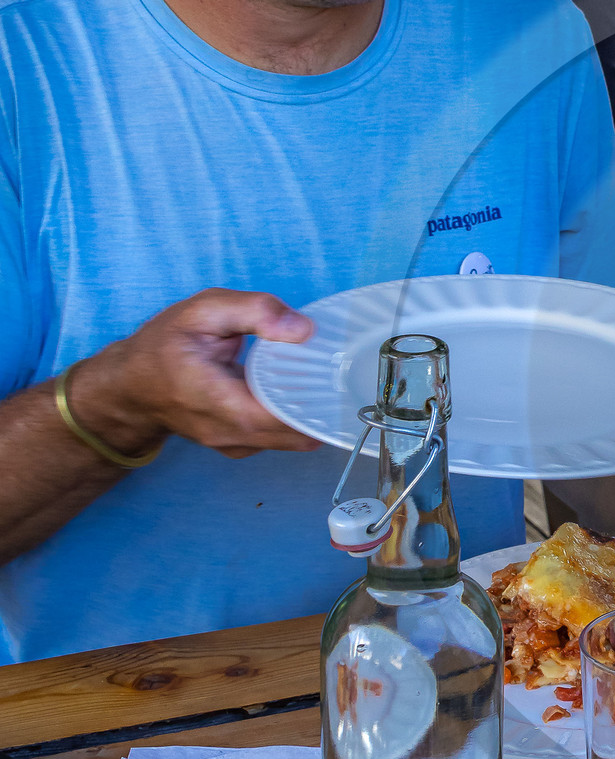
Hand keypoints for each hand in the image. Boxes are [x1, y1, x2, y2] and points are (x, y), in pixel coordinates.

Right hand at [70, 290, 321, 461]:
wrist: (127, 387)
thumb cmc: (161, 347)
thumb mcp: (202, 311)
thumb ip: (254, 311)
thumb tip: (303, 329)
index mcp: (223, 404)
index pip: (290, 418)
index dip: (323, 400)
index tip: (342, 375)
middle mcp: (233, 435)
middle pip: (301, 433)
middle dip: (325, 406)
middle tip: (341, 372)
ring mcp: (236, 446)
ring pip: (293, 440)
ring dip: (312, 413)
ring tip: (324, 378)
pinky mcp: (239, 446)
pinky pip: (279, 438)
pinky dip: (295, 418)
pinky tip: (299, 390)